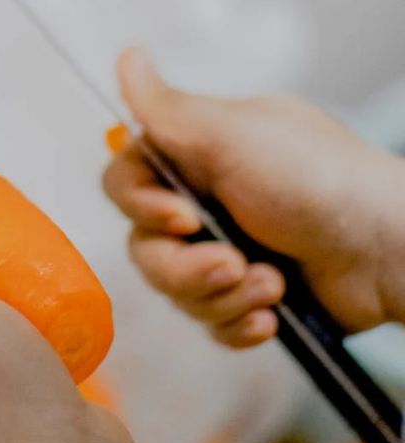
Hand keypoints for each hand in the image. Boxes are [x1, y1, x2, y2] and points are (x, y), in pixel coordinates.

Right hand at [104, 48, 404, 347]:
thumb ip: (168, 110)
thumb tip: (126, 56)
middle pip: (144, 248)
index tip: (184, 219)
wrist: (386, 250)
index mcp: (194, 159)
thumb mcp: (235, 136)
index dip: (141, 207)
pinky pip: (210, 322)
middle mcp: (201, 205)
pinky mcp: (242, 296)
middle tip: (234, 263)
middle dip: (186, 268)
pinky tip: (272, 316)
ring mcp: (221, 253)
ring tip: (272, 285)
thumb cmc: (318, 182)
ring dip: (222, 296)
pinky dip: (238, 323)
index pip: (125, 184)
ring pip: (176, 291)